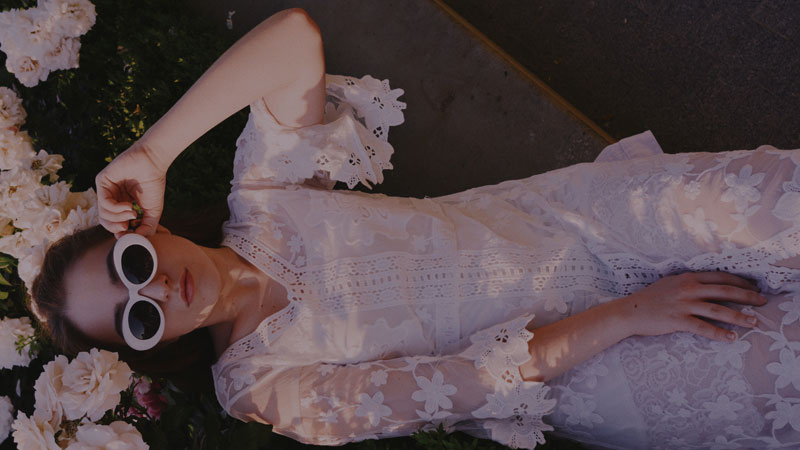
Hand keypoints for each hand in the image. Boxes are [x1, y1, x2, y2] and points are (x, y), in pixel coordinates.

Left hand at [95, 142, 166, 237]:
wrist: (153, 163)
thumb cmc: (154, 184)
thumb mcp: (153, 212)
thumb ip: (146, 228)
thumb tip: (137, 241)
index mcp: (121, 203)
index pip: (114, 223)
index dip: (121, 232)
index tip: (131, 234)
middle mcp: (111, 197)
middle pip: (105, 221)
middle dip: (116, 228)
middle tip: (127, 227)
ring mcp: (105, 189)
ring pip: (103, 214)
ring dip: (118, 218)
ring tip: (132, 213)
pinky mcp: (102, 182)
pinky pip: (104, 203)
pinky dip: (116, 209)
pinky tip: (128, 206)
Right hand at [622, 272, 766, 341]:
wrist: (630, 311)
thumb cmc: (649, 298)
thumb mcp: (670, 283)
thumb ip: (689, 283)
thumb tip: (708, 285)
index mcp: (688, 278)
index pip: (720, 277)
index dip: (740, 282)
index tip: (754, 287)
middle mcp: (688, 289)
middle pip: (725, 291)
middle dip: (748, 296)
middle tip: (763, 302)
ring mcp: (683, 304)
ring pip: (718, 310)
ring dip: (739, 317)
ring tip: (754, 323)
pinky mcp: (678, 320)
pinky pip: (703, 328)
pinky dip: (719, 334)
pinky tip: (731, 338)